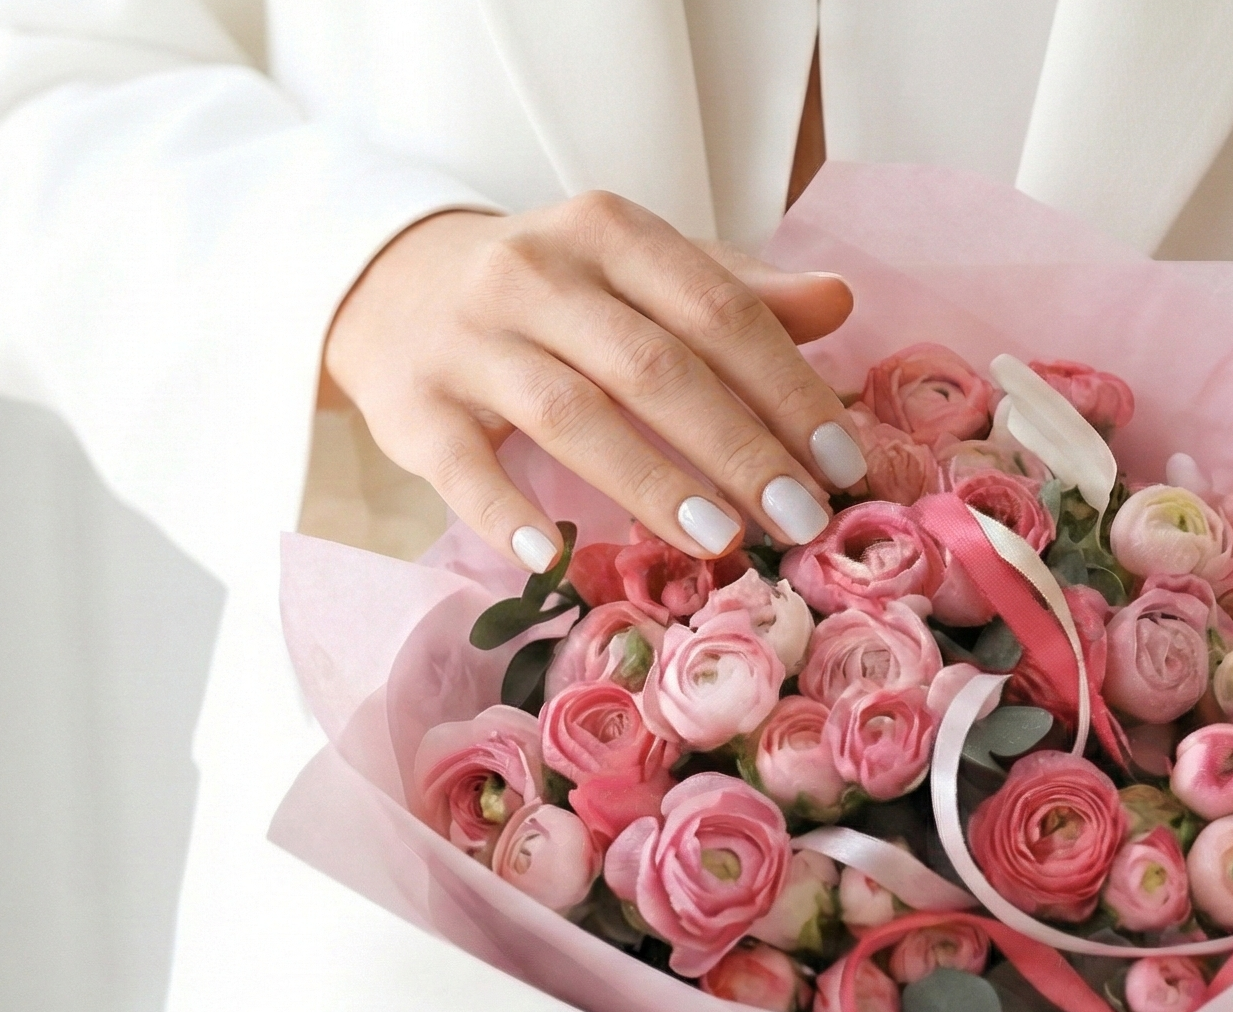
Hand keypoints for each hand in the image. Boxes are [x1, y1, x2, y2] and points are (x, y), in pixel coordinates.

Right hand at [322, 192, 870, 570]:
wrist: (389, 279)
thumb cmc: (550, 290)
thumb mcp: (638, 268)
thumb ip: (735, 290)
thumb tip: (839, 301)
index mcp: (607, 231)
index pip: (716, 311)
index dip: (787, 388)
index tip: (843, 461)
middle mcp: (534, 273)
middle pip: (653, 367)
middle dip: (739, 448)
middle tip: (803, 519)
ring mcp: (466, 339)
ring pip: (572, 414)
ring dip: (652, 484)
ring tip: (722, 541)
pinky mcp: (410, 404)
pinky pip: (461, 467)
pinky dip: (505, 514)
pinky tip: (552, 559)